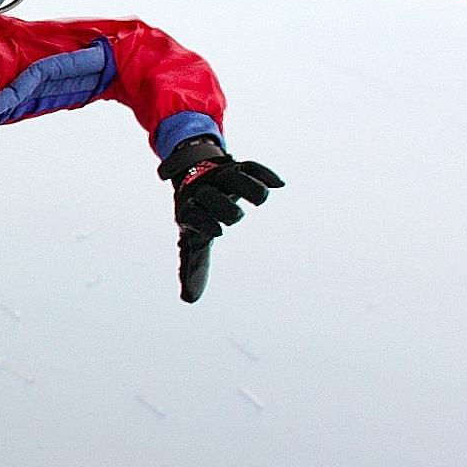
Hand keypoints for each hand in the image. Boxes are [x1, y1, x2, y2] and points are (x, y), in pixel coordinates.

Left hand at [158, 137, 284, 302]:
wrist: (195, 176)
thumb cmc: (197, 218)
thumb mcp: (193, 241)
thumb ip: (193, 268)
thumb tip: (188, 300)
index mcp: (189, 210)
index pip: (192, 214)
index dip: (204, 222)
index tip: (218, 233)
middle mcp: (203, 191)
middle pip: (211, 195)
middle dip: (224, 208)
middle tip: (233, 218)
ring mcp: (220, 177)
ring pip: (233, 176)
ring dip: (248, 187)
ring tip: (261, 200)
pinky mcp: (237, 167)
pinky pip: (251, 166)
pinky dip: (264, 174)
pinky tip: (278, 185)